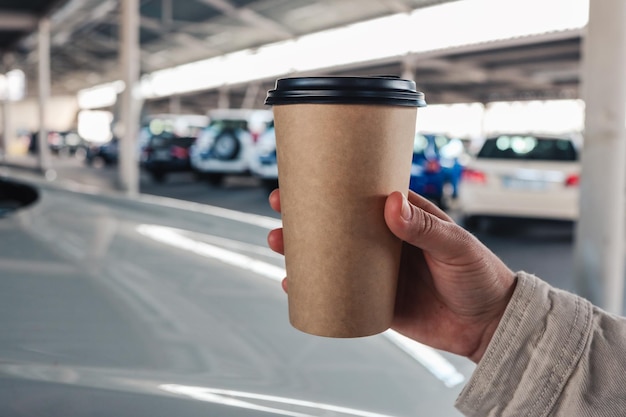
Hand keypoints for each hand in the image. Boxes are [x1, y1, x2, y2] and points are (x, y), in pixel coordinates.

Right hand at [267, 189, 515, 362]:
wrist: (488, 326)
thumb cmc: (479, 276)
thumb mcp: (456, 246)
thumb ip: (426, 228)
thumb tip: (392, 204)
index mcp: (404, 218)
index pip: (363, 194)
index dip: (334, 184)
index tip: (306, 176)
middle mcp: (385, 241)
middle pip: (338, 223)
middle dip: (306, 214)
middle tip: (280, 207)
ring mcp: (377, 271)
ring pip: (332, 256)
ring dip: (303, 249)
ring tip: (279, 243)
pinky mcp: (375, 302)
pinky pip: (338, 292)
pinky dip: (315, 288)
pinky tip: (293, 284)